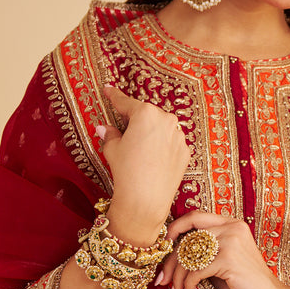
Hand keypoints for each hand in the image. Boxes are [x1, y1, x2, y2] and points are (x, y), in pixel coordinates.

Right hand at [96, 84, 190, 242]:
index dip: (114, 96)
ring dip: (151, 134)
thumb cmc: (127, 171)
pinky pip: (170, 143)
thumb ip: (110, 134)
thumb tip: (104, 128)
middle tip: (123, 130)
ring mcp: (178, 136)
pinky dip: (162, 147)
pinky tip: (152, 159)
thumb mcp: (112, 149)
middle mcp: (166, 120)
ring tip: (138, 151)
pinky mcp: (185, 151)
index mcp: (145, 114)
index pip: (126, 102)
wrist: (145, 199)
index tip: (109, 90)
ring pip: (161, 128)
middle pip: (146, 115)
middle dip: (135, 120)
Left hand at [157, 210, 288, 288]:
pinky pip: (196, 270)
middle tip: (163, 281)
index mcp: (232, 224)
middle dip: (171, 263)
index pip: (195, 217)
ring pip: (189, 255)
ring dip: (178, 278)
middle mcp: (232, 227)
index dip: (175, 229)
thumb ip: (204, 252)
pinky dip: (188, 285)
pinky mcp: (229, 259)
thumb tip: (172, 256)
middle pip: (188, 239)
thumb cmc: (245, 285)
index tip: (164, 246)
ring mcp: (231, 241)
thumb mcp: (221, 263)